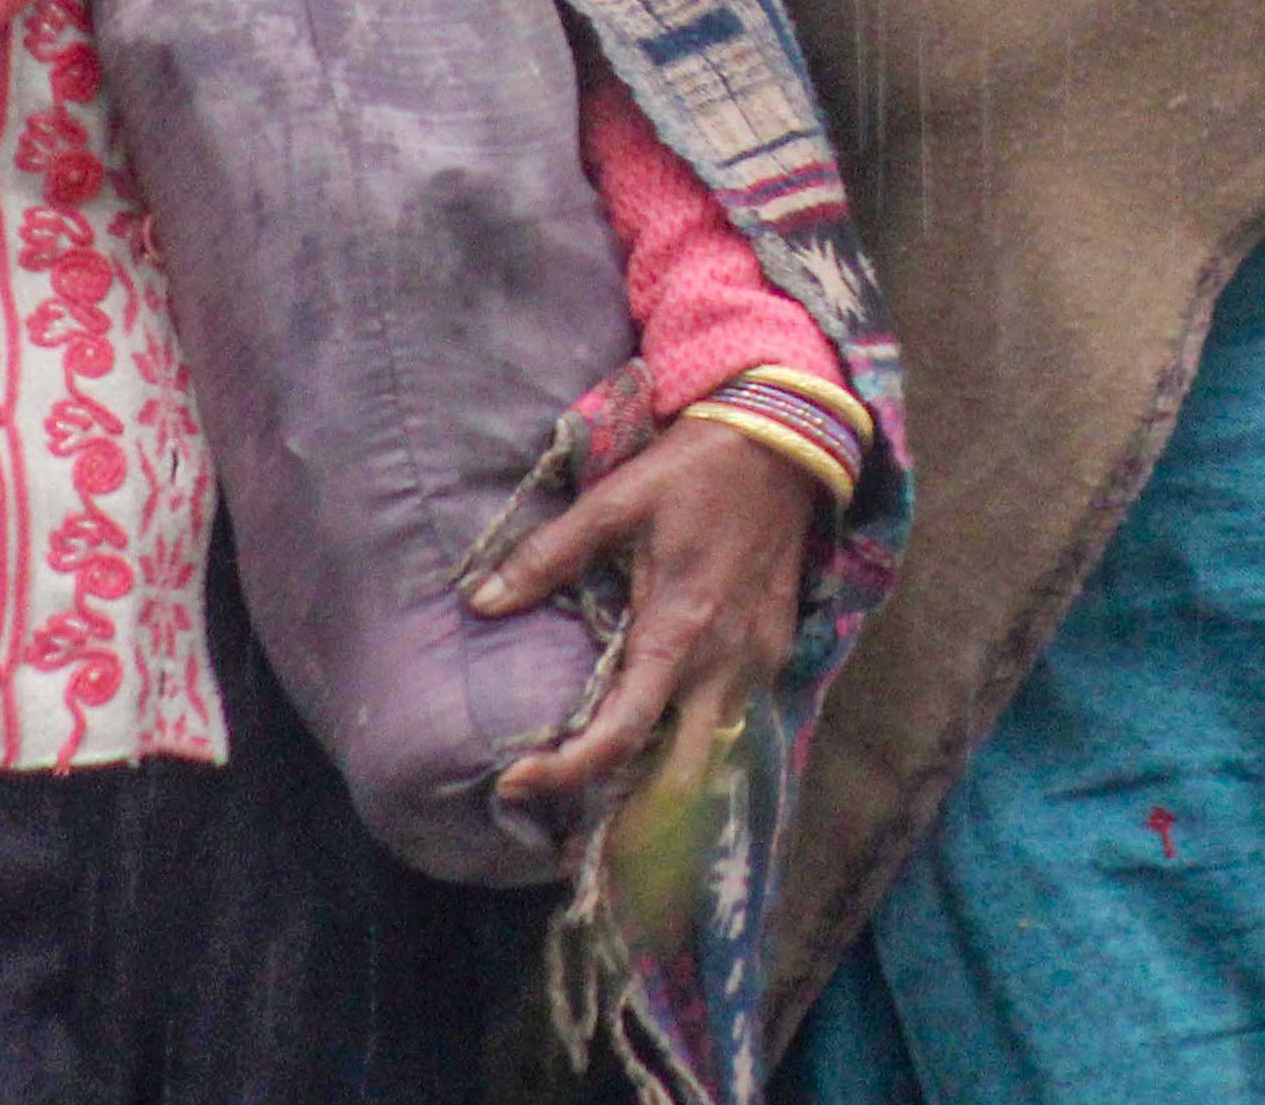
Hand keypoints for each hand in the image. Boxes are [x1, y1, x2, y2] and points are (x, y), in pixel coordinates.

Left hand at [470, 412, 826, 813]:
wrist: (784, 440)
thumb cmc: (695, 468)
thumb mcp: (616, 501)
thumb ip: (548, 557)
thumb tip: (480, 601)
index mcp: (677, 633)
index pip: (621, 736)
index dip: (564, 772)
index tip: (513, 782)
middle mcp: (724, 664)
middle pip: (679, 778)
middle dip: (627, 813)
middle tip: (568, 824)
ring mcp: (757, 660)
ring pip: (710, 752)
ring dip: (661, 780)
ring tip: (604, 788)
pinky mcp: (774, 648)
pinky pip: (732, 716)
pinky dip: (694, 739)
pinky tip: (660, 730)